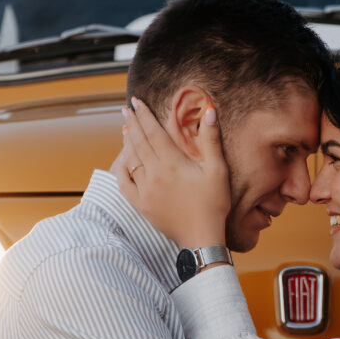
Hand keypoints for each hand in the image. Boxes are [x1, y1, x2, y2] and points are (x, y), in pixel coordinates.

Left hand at [112, 97, 229, 247]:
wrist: (201, 237)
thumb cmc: (214, 203)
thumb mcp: (217, 170)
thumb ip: (211, 139)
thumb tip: (210, 111)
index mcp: (172, 162)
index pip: (153, 131)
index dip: (144, 115)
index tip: (137, 102)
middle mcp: (154, 173)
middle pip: (139, 141)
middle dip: (132, 123)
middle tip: (127, 109)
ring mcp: (145, 189)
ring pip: (131, 159)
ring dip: (127, 141)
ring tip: (126, 128)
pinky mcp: (141, 204)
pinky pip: (125, 182)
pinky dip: (122, 168)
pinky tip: (122, 160)